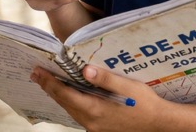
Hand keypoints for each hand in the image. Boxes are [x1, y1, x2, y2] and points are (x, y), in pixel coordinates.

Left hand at [31, 65, 162, 131]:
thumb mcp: (127, 87)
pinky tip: (69, 95)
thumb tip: (84, 70)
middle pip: (64, 102)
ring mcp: (94, 127)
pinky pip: (78, 114)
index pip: (65, 94)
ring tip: (48, 82)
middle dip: (49, 87)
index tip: (38, 71)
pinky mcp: (99, 128)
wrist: (159, 123)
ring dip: (58, 95)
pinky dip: (70, 102)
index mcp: (95, 109)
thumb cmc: (144, 104)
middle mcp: (91, 121)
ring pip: (70, 109)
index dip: (50, 82)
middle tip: (36, 73)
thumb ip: (104, 78)